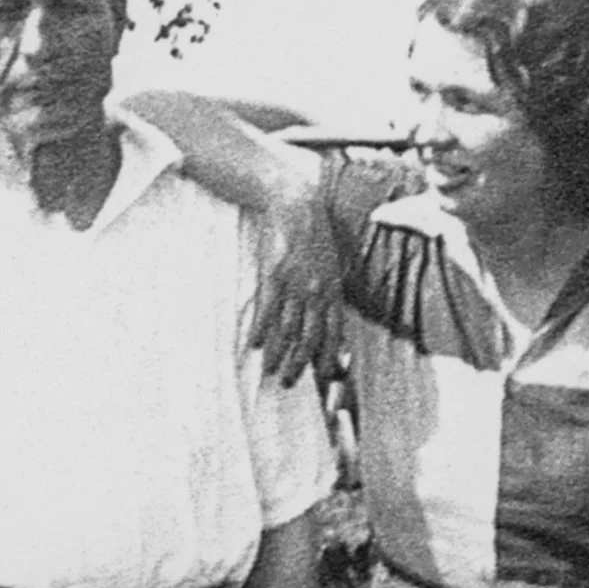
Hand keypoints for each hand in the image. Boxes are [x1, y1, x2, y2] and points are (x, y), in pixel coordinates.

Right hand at [250, 189, 342, 386]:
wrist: (296, 205)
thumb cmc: (315, 233)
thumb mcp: (333, 263)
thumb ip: (331, 290)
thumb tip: (329, 313)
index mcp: (334, 290)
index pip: (333, 333)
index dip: (326, 357)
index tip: (320, 377)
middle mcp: (317, 293)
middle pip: (309, 338)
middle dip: (299, 364)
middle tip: (288, 382)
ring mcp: (295, 286)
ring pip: (287, 330)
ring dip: (278, 355)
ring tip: (269, 371)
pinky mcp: (274, 277)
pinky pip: (268, 311)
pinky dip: (261, 331)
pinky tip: (254, 345)